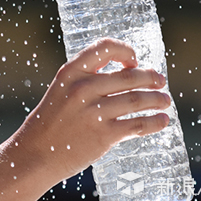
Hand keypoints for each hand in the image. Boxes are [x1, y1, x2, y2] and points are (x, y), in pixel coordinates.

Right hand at [17, 38, 169, 180]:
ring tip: (165, 101)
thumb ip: (84, 81)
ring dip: (157, 99)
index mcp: (70, 72)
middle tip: (160, 81)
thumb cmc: (49, 122)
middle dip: (150, 78)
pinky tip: (162, 121)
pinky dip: (154, 122)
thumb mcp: (60, 91)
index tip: (135, 61)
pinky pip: (138, 124)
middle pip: (128, 76)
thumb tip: (120, 74)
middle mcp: (83, 88)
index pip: (105, 47)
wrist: (35, 153)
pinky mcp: (104, 134)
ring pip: (137, 99)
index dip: (125, 51)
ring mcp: (94, 111)